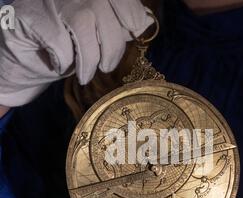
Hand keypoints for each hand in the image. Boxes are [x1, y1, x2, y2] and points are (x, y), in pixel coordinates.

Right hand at [0, 0, 152, 106]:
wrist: (29, 58)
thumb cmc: (68, 48)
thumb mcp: (97, 37)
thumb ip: (118, 27)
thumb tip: (144, 22)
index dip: (129, 8)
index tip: (135, 28)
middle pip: (101, 8)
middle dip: (111, 46)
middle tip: (107, 67)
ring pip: (81, 22)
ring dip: (88, 58)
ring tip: (85, 75)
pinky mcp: (28, 14)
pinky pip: (57, 40)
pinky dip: (64, 61)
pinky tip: (60, 66)